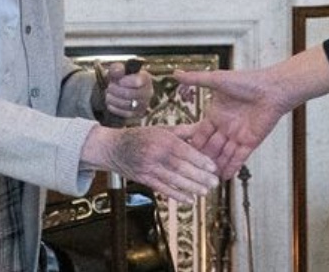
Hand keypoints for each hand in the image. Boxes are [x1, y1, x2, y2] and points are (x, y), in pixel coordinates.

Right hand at [81, 124, 219, 204]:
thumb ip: (184, 131)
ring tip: (205, 192)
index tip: (213, 167)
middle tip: (214, 182)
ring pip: (173, 180)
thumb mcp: (162, 129)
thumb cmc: (140, 136)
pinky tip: (189, 200)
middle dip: (199, 176)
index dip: (200, 160)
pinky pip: (162, 189)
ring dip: (191, 187)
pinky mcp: (144, 179)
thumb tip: (204, 128)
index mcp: (162, 140)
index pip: (185, 151)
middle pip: (180, 168)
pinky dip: (176, 195)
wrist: (113, 148)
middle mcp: (155, 154)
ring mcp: (148, 168)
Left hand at [99, 61, 154, 118]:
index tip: (119, 81)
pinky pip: (126, 114)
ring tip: (108, 94)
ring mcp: (143, 104)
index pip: (139, 81)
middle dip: (116, 91)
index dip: (126, 81)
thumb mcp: (118, 71)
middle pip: (131, 94)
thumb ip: (117, 68)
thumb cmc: (121, 79)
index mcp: (146, 78)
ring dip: (114, 100)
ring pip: (128, 105)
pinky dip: (115, 108)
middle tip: (110, 87)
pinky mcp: (137, 114)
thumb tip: (118, 69)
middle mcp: (148, 92)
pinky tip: (110, 102)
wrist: (120, 91)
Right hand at [174, 67, 291, 178]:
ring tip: (203, 180)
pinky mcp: (250, 142)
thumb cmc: (248, 81)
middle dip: (201, 160)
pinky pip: (238, 158)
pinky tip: (222, 178)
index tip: (179, 154)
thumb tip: (175, 74)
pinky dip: (231, 168)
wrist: (273, 89)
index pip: (200, 133)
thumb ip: (196, 79)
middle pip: (210, 147)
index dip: (192, 144)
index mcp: (215, 114)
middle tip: (189, 172)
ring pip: (223, 155)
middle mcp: (225, 126)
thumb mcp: (217, 80)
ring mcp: (237, 136)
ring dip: (214, 167)